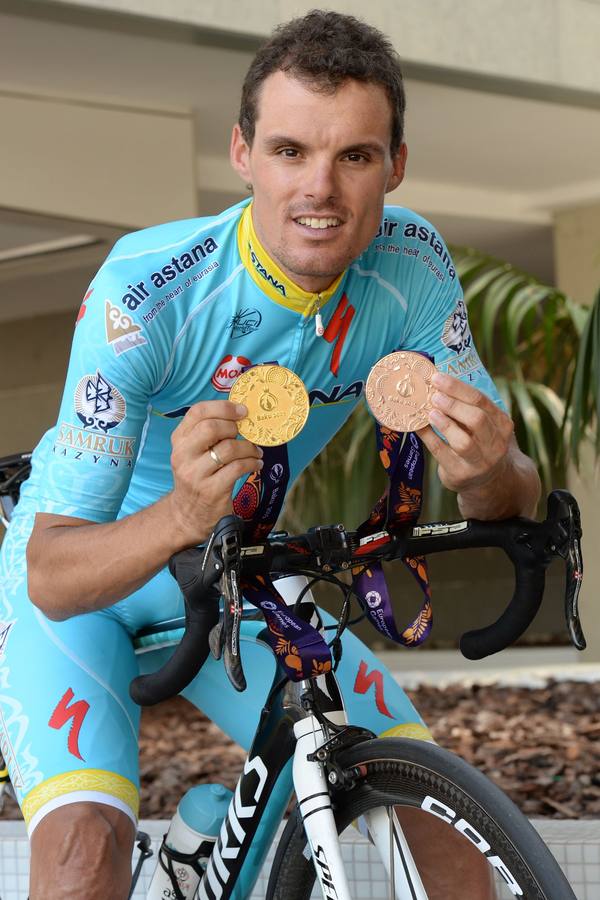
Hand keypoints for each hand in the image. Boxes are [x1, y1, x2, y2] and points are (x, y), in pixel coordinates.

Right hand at [168, 400, 262, 544]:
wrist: (188, 513)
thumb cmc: (197, 476)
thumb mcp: (194, 452)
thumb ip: (209, 433)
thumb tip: (240, 413)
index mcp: (179, 439)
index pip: (197, 412)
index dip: (223, 407)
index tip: (242, 410)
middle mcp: (183, 455)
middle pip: (211, 428)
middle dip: (235, 427)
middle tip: (247, 433)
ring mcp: (195, 473)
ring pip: (228, 448)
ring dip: (249, 447)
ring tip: (256, 451)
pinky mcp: (211, 490)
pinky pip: (238, 468)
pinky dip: (252, 463)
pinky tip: (256, 464)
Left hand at [417, 371, 513, 496]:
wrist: (491, 481)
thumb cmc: (482, 444)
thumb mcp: (486, 425)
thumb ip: (470, 407)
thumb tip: (438, 382)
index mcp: (502, 424)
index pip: (481, 400)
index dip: (458, 388)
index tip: (437, 377)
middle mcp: (495, 443)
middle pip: (477, 419)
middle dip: (453, 405)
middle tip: (434, 395)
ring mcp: (480, 461)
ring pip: (464, 441)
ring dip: (445, 424)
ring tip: (430, 412)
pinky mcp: (461, 474)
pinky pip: (442, 453)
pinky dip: (429, 437)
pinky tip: (418, 426)